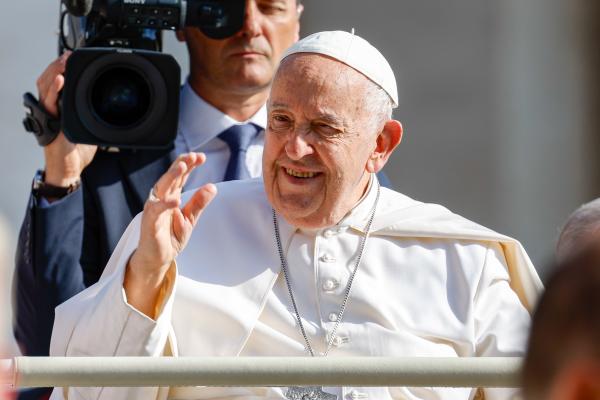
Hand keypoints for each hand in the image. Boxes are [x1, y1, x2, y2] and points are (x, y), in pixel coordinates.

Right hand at [38, 52, 96, 187]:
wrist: (70, 169)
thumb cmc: (78, 151)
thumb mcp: (88, 128)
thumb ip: (93, 115)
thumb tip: (111, 107)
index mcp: (59, 107)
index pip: (56, 81)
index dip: (61, 67)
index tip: (70, 56)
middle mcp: (51, 108)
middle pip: (48, 79)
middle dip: (57, 65)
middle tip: (68, 55)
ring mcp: (49, 115)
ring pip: (46, 87)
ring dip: (55, 72)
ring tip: (64, 62)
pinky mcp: (51, 123)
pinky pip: (50, 104)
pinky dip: (55, 91)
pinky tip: (61, 81)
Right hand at [125, 153, 216, 315]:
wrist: (158, 258)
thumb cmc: (171, 237)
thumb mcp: (190, 219)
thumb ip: (199, 203)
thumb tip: (213, 186)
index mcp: (171, 196)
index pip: (180, 176)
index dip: (190, 164)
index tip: (202, 157)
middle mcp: (161, 199)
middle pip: (170, 177)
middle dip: (182, 164)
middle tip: (194, 156)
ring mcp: (154, 209)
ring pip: (161, 187)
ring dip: (171, 176)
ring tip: (182, 166)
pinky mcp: (149, 222)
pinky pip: (155, 210)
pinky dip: (164, 204)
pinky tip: (176, 200)